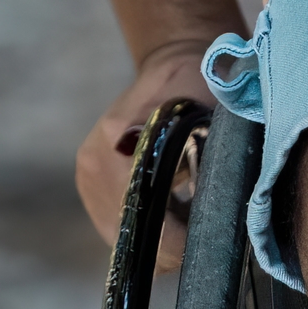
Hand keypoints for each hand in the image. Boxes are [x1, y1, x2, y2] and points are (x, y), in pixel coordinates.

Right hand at [80, 32, 232, 265]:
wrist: (173, 64)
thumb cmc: (198, 84)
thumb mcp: (210, 109)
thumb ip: (210, 152)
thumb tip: (218, 206)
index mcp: (118, 141)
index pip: (143, 214)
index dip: (178, 238)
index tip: (209, 240)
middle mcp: (94, 165)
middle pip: (130, 235)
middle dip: (171, 245)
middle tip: (207, 235)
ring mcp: (88, 180)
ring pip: (124, 239)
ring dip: (159, 239)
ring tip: (193, 221)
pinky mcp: (90, 188)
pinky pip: (119, 228)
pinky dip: (148, 229)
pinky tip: (175, 213)